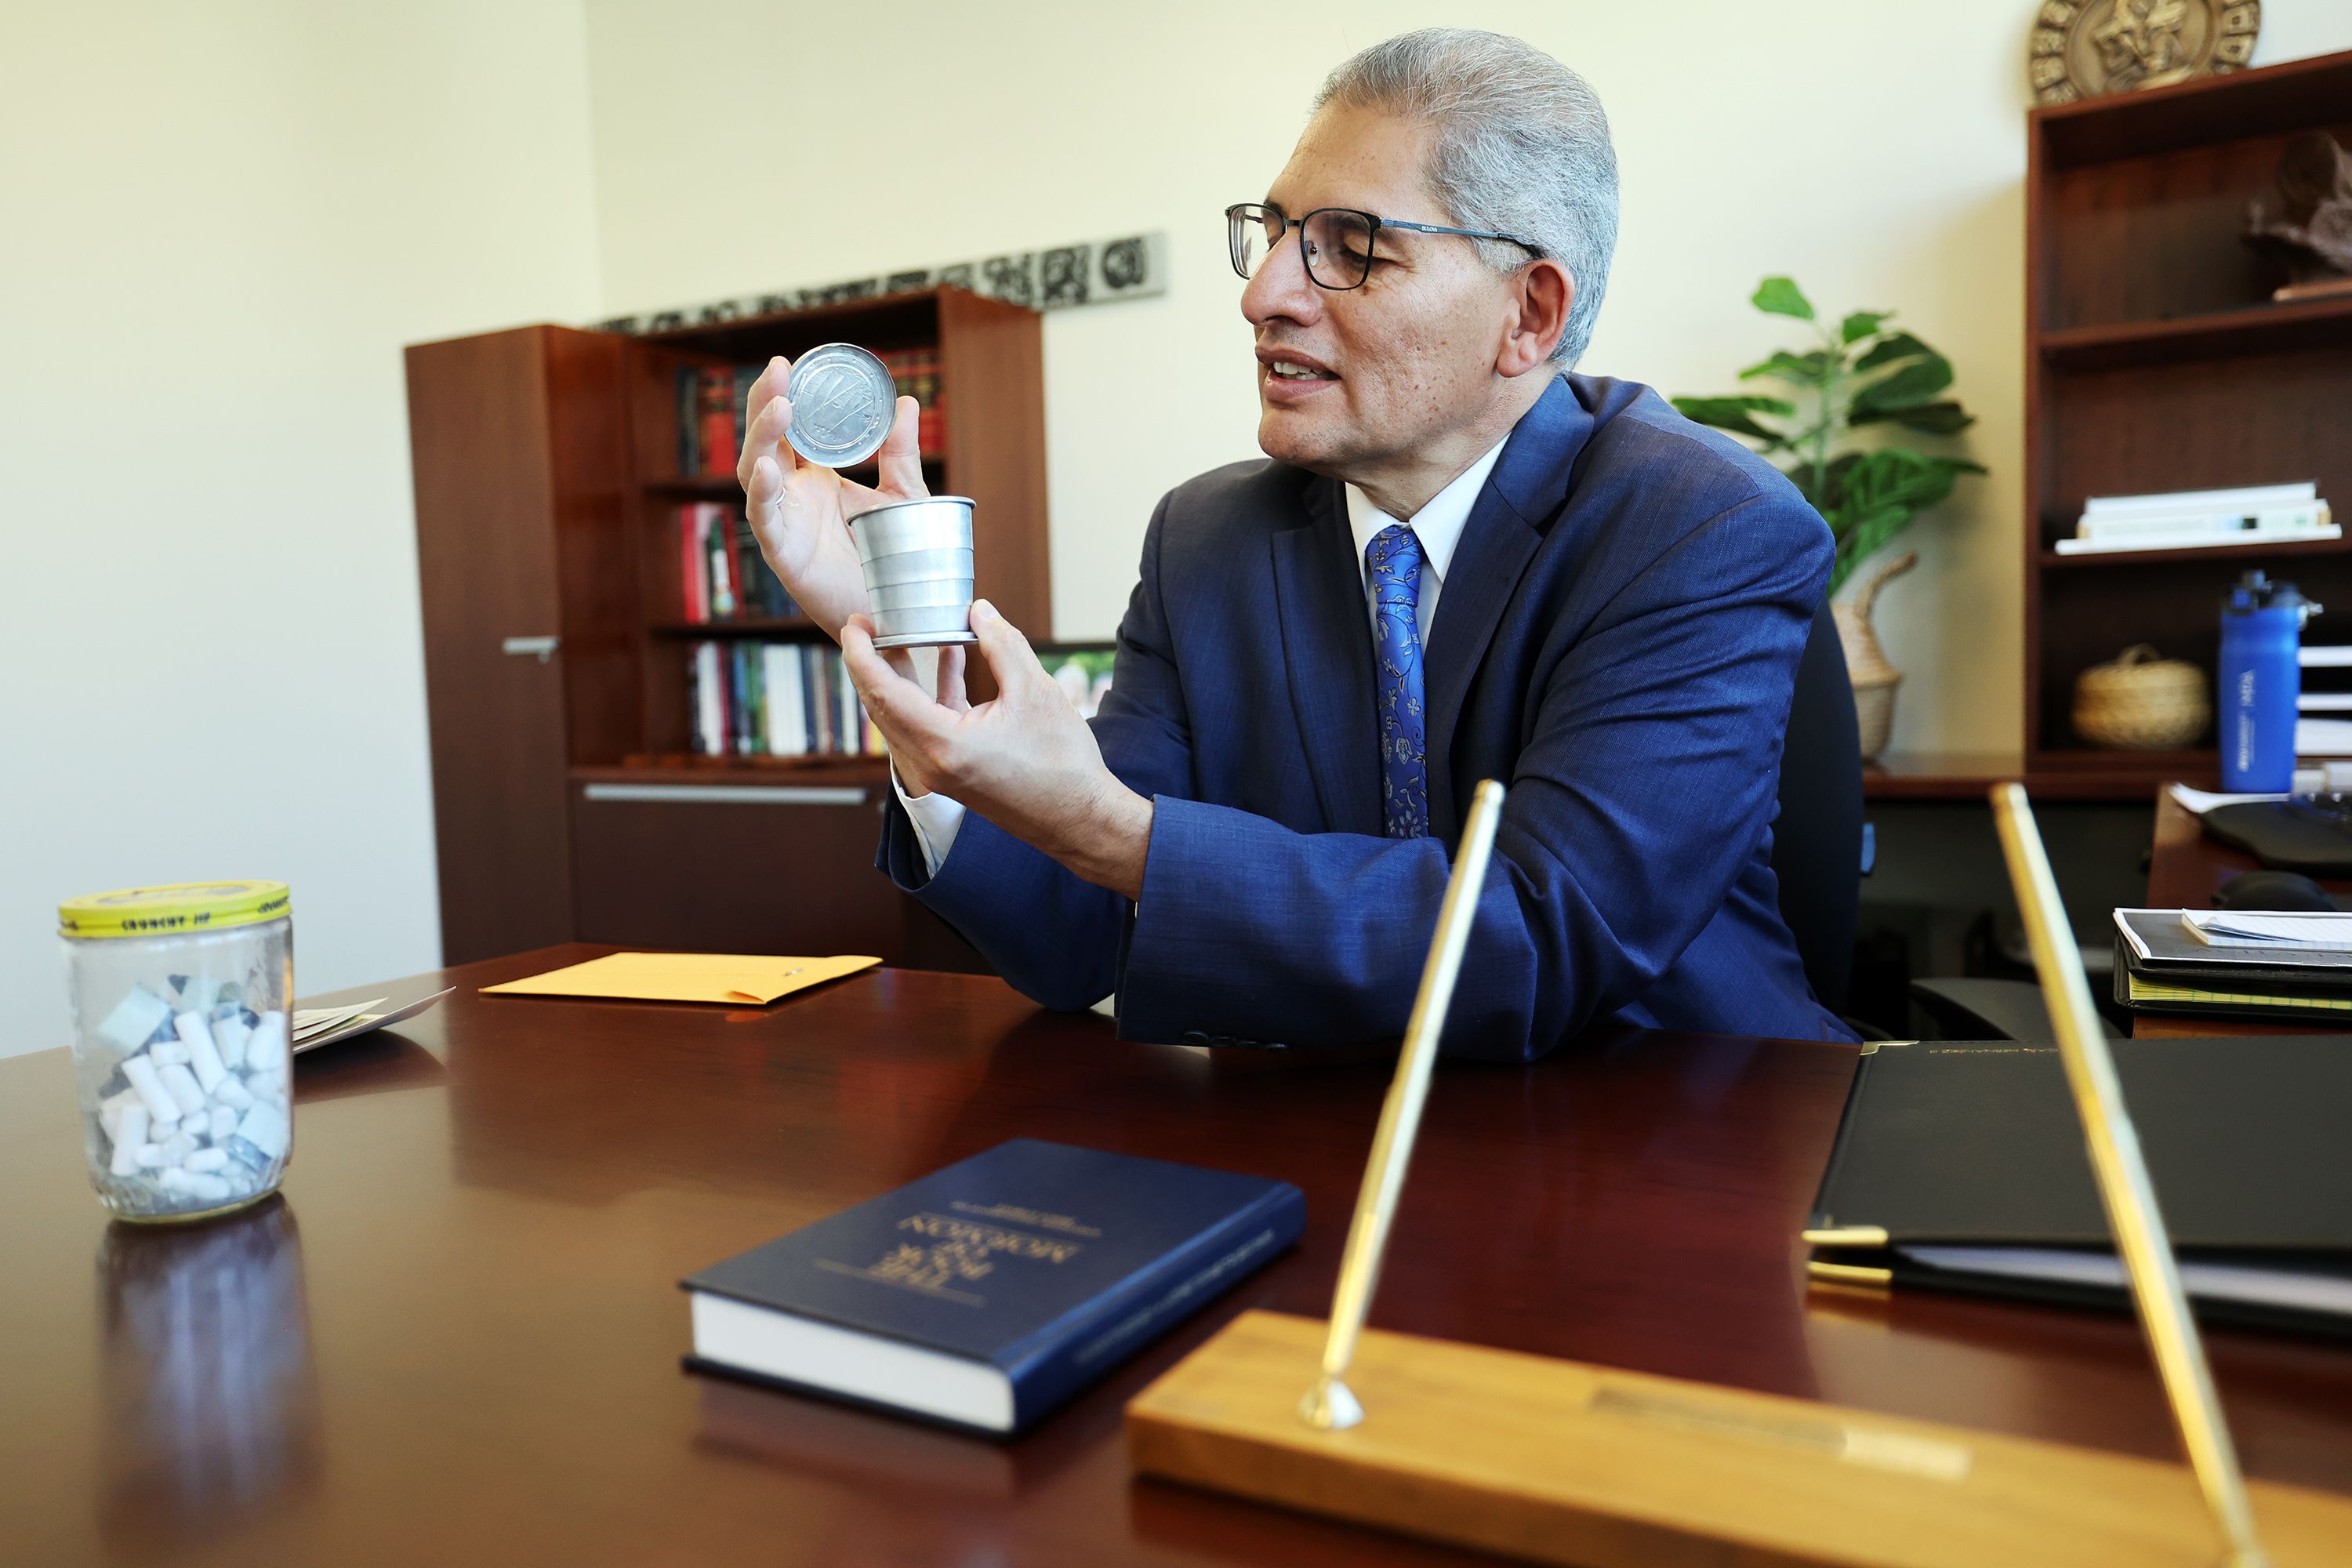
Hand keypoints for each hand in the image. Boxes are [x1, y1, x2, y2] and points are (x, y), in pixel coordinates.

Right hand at [736, 355, 924, 640]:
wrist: (901, 614)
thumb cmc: (896, 559)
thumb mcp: (902, 497)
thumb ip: (899, 453)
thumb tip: (906, 403)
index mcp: (816, 477)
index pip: (790, 429)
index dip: (783, 395)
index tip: (789, 363)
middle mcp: (793, 495)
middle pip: (766, 441)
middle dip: (765, 404)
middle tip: (777, 369)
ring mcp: (784, 522)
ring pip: (756, 472)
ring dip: (762, 438)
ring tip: (779, 406)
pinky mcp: (783, 554)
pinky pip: (764, 520)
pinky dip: (763, 494)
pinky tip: (767, 469)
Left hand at [842, 601, 1153, 899]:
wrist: (1079, 818)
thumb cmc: (1062, 762)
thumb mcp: (1035, 691)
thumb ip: (1002, 644)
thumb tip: (979, 611)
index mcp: (942, 744)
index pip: (883, 692)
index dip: (862, 654)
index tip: (855, 622)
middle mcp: (929, 763)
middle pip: (882, 705)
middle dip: (872, 661)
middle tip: (868, 622)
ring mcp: (938, 772)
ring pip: (902, 717)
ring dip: (902, 675)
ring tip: (905, 632)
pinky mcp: (952, 773)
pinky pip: (927, 726)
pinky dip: (932, 693)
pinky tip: (950, 658)